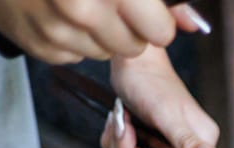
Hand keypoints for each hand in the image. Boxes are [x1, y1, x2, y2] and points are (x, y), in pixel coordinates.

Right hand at [0, 0, 209, 62]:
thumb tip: (192, 23)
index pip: (158, 29)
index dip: (156, 22)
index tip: (145, 10)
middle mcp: (81, 5)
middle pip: (134, 46)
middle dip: (130, 29)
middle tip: (111, 4)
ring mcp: (57, 27)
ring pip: (106, 53)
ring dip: (101, 34)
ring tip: (84, 5)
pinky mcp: (41, 44)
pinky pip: (77, 55)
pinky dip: (75, 39)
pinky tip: (62, 15)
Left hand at [100, 45, 219, 147]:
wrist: (132, 64)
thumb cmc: (151, 83)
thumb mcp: (167, 114)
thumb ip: (186, 139)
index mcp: (201, 142)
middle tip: (126, 131)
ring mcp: (166, 146)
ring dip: (120, 147)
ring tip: (120, 120)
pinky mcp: (148, 142)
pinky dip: (116, 141)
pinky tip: (119, 121)